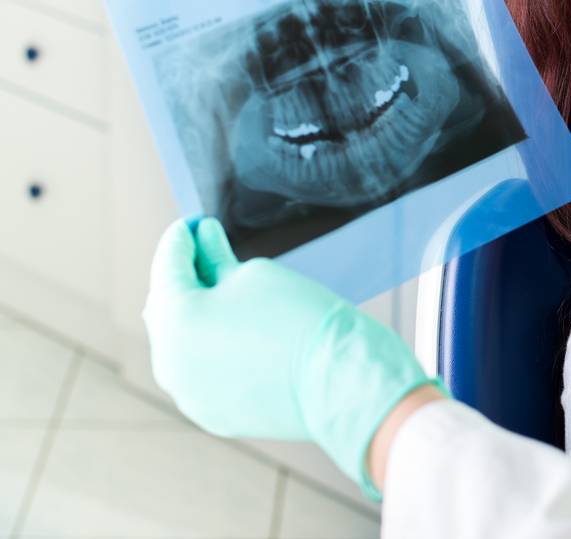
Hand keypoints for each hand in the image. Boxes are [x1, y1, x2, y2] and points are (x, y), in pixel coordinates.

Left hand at [143, 218, 440, 499]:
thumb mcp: (254, 273)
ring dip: (195, 316)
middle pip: (166, 308)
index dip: (180, 238)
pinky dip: (210, 348)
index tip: (192, 224)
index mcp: (173, 319)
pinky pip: (201, 372)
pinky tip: (236, 334)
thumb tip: (204, 246)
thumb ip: (217, 260)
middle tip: (205, 251)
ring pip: (180, 344)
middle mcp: (168, 361)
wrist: (336, 379)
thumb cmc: (297, 318)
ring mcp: (187, 392)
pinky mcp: (211, 412)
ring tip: (221, 294)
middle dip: (184, 278)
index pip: (167, 266)